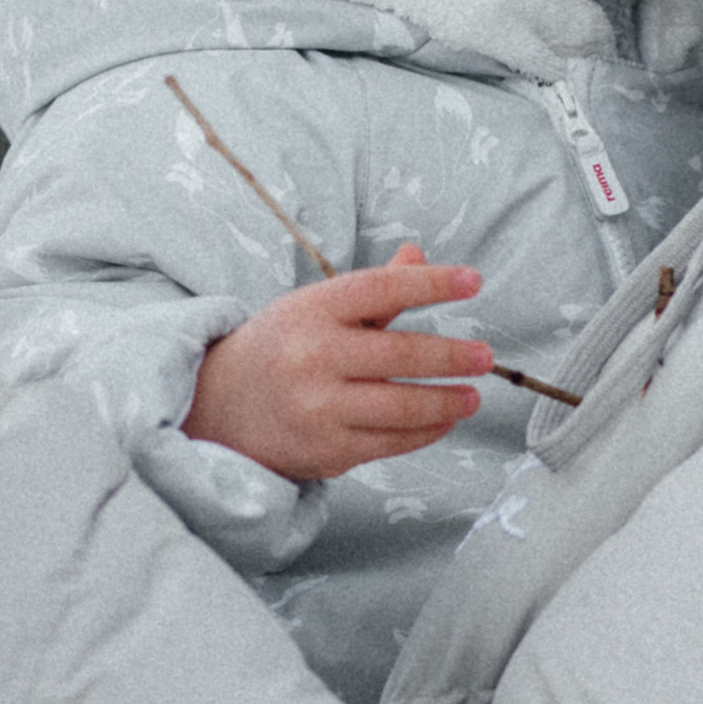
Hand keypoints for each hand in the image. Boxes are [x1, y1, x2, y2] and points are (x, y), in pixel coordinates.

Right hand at [184, 243, 489, 480]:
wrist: (217, 405)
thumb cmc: (281, 348)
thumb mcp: (315, 307)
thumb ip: (373, 290)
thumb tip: (419, 255)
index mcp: (312, 310)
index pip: (380, 289)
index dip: (430, 284)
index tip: (473, 281)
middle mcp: (313, 357)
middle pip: (398, 355)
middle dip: (450, 357)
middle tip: (485, 357)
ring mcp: (318, 407)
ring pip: (399, 408)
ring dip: (445, 403)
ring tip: (473, 396)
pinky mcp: (326, 449)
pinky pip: (389, 443)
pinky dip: (424, 433)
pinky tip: (444, 421)